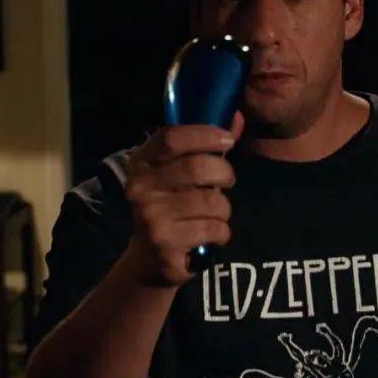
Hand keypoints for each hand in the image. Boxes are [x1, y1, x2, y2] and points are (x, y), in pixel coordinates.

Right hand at [123, 112, 244, 285]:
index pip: (171, 138)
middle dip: (224, 172)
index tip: (227, 139)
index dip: (205, 134)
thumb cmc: (172, 205)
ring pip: (212, 202)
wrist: (150, 259)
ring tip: (215, 213)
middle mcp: (140, 188)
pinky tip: (211, 234)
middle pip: (197, 167)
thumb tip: (237, 117)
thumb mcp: (180, 173)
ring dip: (224, 208)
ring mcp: (151, 218)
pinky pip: (214, 229)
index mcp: (142, 163)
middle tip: (227, 180)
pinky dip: (222, 232)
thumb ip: (206, 146)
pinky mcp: (166, 245)